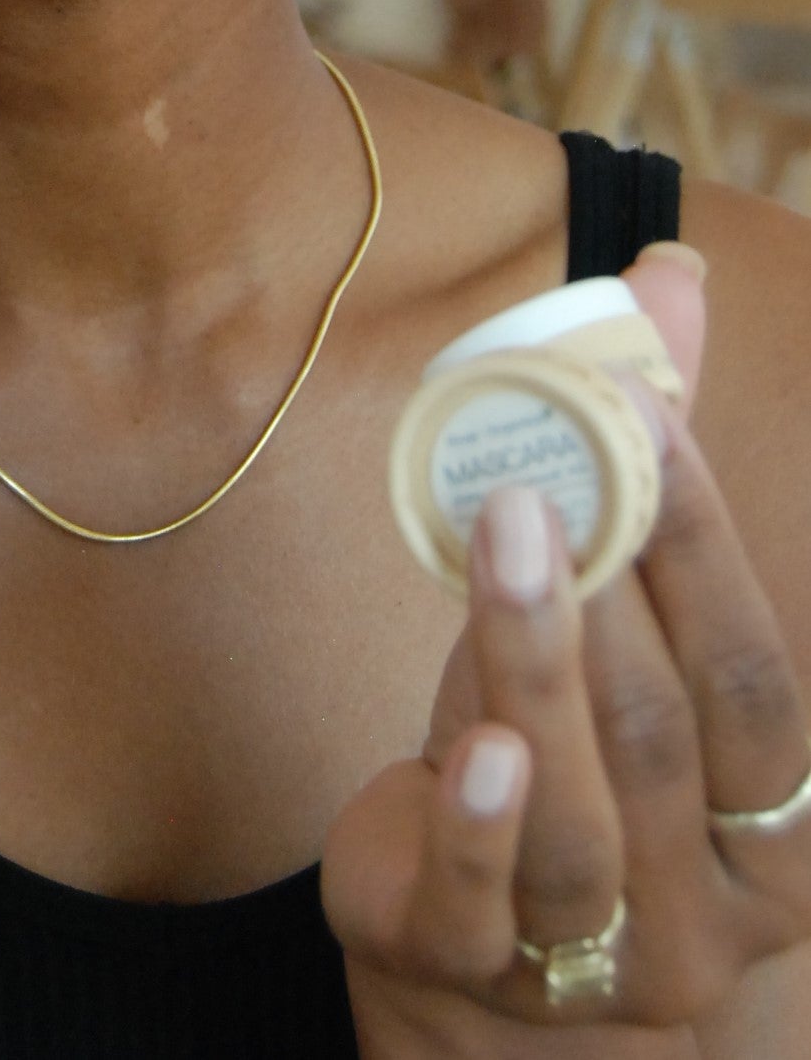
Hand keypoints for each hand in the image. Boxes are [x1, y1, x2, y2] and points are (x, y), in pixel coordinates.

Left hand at [324, 246, 810, 1047]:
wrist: (479, 951)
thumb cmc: (564, 753)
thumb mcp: (611, 621)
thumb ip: (645, 469)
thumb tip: (668, 275)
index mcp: (768, 818)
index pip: (754, 677)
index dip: (706, 543)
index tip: (645, 410)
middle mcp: (706, 901)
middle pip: (665, 733)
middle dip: (617, 581)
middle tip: (553, 450)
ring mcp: (598, 954)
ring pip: (579, 815)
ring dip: (540, 661)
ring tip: (503, 525)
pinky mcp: (473, 966)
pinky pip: (488, 906)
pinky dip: (485, 825)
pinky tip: (475, 749)